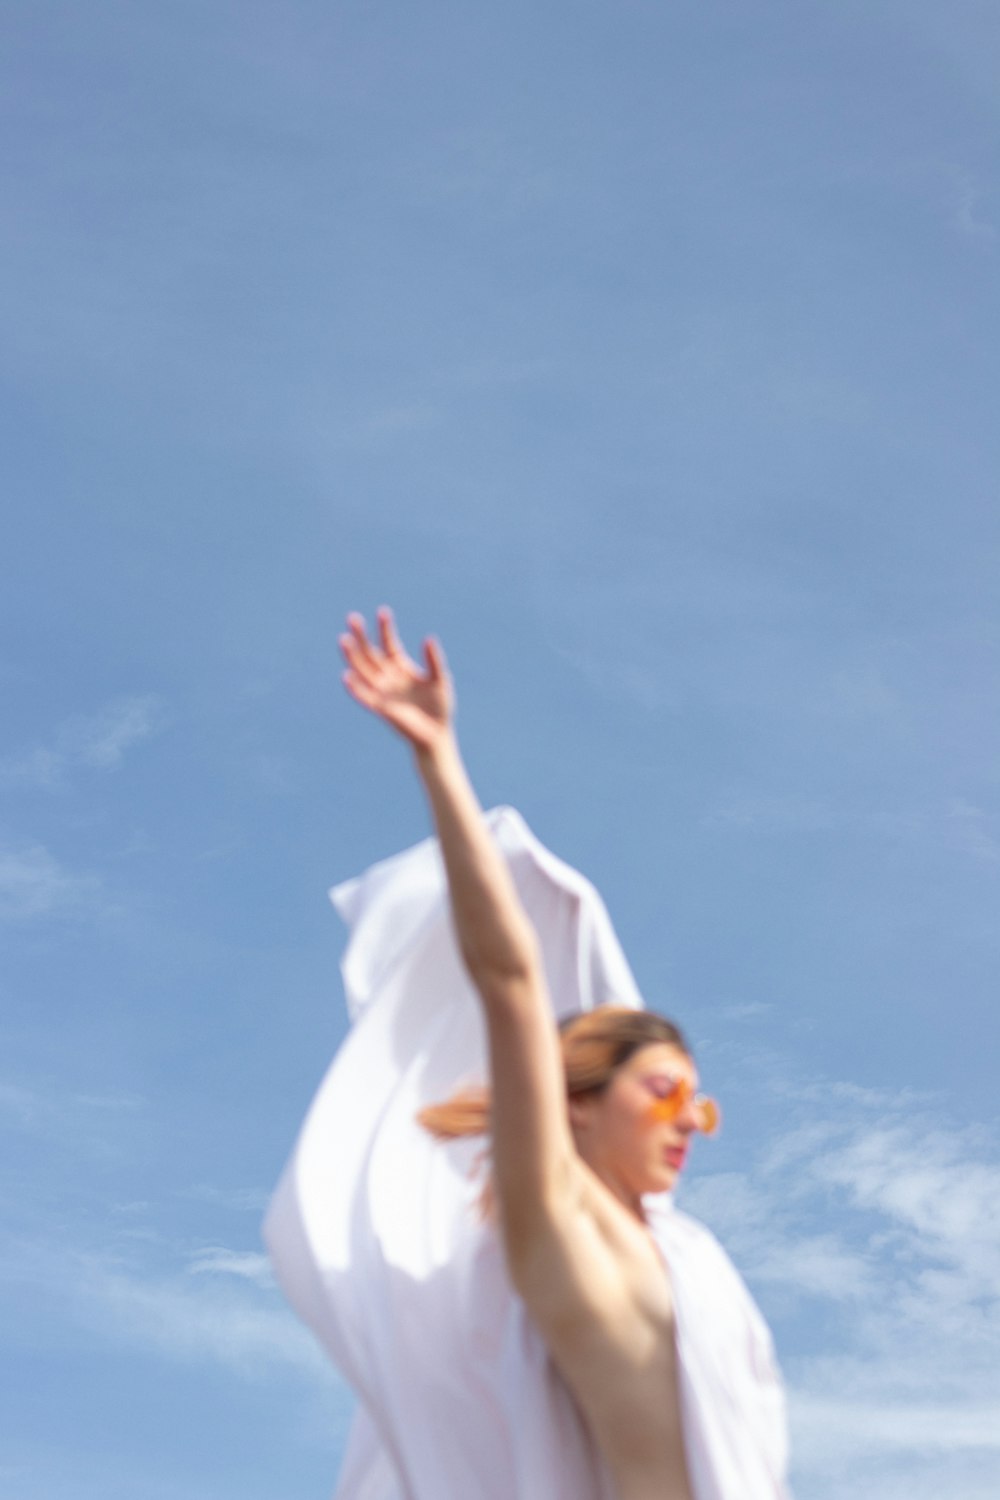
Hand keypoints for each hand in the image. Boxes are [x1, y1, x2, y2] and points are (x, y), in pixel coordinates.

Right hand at [340, 607, 453, 754]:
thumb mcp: (440, 679)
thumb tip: (428, 638)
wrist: (437, 732)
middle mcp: (388, 676)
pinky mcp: (380, 708)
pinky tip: (347, 675)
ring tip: (344, 639)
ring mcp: (382, 691)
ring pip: (362, 670)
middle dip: (361, 637)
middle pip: (370, 653)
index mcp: (401, 667)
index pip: (389, 643)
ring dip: (352, 656)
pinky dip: (355, 687)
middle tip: (352, 618)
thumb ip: (433, 660)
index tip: (382, 611)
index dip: (385, 628)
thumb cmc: (439, 705)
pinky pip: (364, 696)